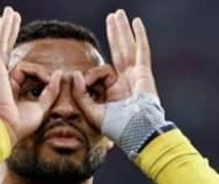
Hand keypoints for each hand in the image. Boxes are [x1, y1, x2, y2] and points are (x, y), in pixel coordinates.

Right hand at [0, 7, 62, 143]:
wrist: (4, 131)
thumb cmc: (20, 125)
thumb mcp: (41, 107)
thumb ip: (50, 90)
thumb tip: (58, 75)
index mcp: (8, 87)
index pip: (24, 70)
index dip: (41, 74)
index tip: (52, 80)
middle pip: (5, 49)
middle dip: (10, 31)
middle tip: (11, 15)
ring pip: (0, 44)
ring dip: (5, 27)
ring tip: (8, 11)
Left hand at [73, 10, 159, 128]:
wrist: (137, 133)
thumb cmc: (118, 129)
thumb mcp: (92, 112)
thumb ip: (81, 95)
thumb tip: (75, 74)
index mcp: (115, 91)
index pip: (101, 72)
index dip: (90, 76)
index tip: (83, 81)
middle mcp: (126, 81)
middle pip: (118, 51)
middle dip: (114, 34)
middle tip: (111, 17)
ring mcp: (136, 75)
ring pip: (127, 47)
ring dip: (122, 30)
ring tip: (118, 14)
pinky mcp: (144, 73)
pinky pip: (141, 50)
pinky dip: (139, 36)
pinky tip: (136, 22)